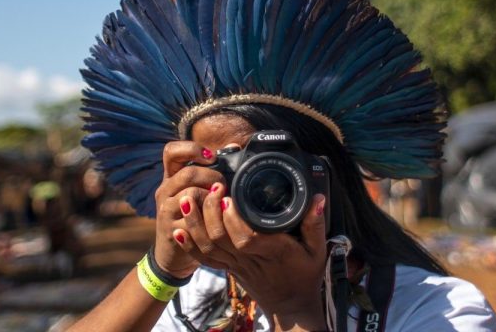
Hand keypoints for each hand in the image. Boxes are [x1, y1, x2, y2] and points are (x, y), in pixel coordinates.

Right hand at [153, 141, 224, 277]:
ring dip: (211, 198)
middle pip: (187, 173)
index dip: (191, 148)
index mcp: (171, 177)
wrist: (174, 253)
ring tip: (220, 203)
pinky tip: (215, 220)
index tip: (211, 157)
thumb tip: (234, 147)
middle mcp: (164, 191)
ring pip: (190, 194)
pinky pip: (192, 220)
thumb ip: (210, 172)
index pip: (171, 151)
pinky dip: (208, 218)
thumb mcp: (197, 192)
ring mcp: (165, 210)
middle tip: (222, 187)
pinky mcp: (171, 229)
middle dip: (212, 177)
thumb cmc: (193, 217)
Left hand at [174, 184, 327, 329]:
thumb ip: (315, 224)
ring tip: (186, 200)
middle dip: (209, 213)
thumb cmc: (305, 276)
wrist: (291, 306)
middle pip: (221, 239)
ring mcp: (235, 265)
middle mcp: (249, 259)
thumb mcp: (317, 251)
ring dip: (193, 224)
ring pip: (208, 248)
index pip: (247, 238)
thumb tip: (318, 199)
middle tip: (208, 189)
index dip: (233, 220)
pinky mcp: (227, 269)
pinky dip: (188, 245)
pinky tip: (177, 229)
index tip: (227, 197)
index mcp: (272, 251)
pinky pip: (204, 259)